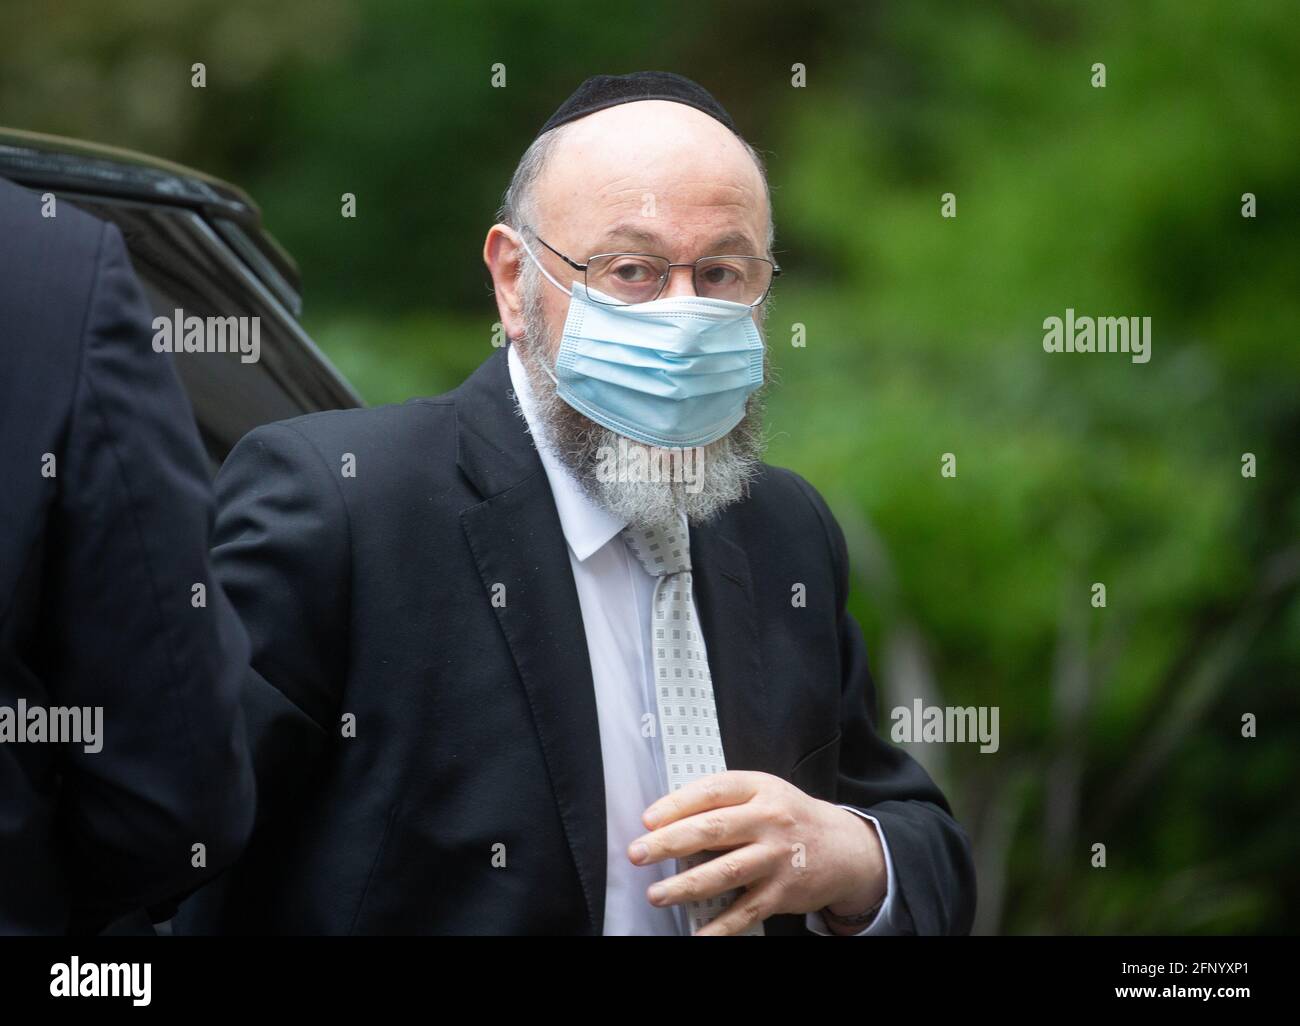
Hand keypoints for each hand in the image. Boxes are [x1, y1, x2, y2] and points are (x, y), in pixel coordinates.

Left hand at [628, 771, 886, 935]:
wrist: (845, 848)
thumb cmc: (790, 817)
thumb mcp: (764, 793)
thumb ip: (724, 801)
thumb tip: (669, 820)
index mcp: (759, 789)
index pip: (711, 791)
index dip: (675, 804)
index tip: (647, 820)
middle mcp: (769, 821)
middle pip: (712, 830)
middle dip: (669, 844)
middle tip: (638, 853)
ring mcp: (777, 857)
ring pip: (725, 872)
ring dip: (685, 886)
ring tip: (656, 894)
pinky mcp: (782, 892)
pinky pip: (745, 911)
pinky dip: (719, 926)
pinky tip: (697, 934)